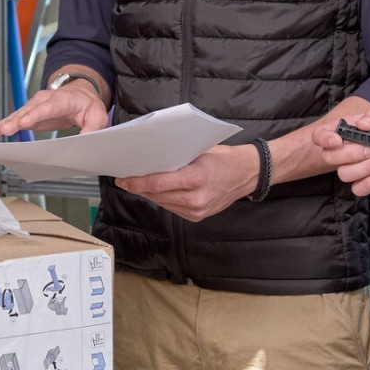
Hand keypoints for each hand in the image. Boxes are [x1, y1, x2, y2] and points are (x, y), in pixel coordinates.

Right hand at [0, 81, 107, 138]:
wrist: (80, 95)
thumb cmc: (87, 105)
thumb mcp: (97, 116)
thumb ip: (92, 128)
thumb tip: (85, 140)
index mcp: (63, 99)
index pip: (48, 106)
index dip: (36, 114)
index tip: (25, 121)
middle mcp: (45, 100)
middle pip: (28, 111)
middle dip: (15, 121)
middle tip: (3, 130)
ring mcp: (34, 106)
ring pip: (16, 115)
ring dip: (2, 124)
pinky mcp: (28, 114)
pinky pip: (12, 120)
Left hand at [115, 145, 254, 221]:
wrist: (247, 174)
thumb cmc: (223, 158)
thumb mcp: (199, 152)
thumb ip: (176, 158)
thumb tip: (150, 160)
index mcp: (196, 178)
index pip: (158, 183)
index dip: (137, 183)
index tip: (122, 179)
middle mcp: (196, 199)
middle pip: (157, 195)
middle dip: (138, 187)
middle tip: (124, 179)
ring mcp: (196, 211)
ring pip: (162, 203)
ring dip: (148, 194)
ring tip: (136, 184)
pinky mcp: (196, 217)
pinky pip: (171, 207)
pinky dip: (162, 199)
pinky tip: (156, 191)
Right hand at [311, 102, 369, 195]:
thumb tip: (363, 123)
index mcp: (348, 130)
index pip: (321, 135)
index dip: (323, 138)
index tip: (338, 140)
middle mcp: (348, 149)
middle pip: (329, 157)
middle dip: (351, 153)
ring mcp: (357, 167)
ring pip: (343, 174)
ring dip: (364, 167)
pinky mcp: (368, 182)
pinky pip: (357, 189)